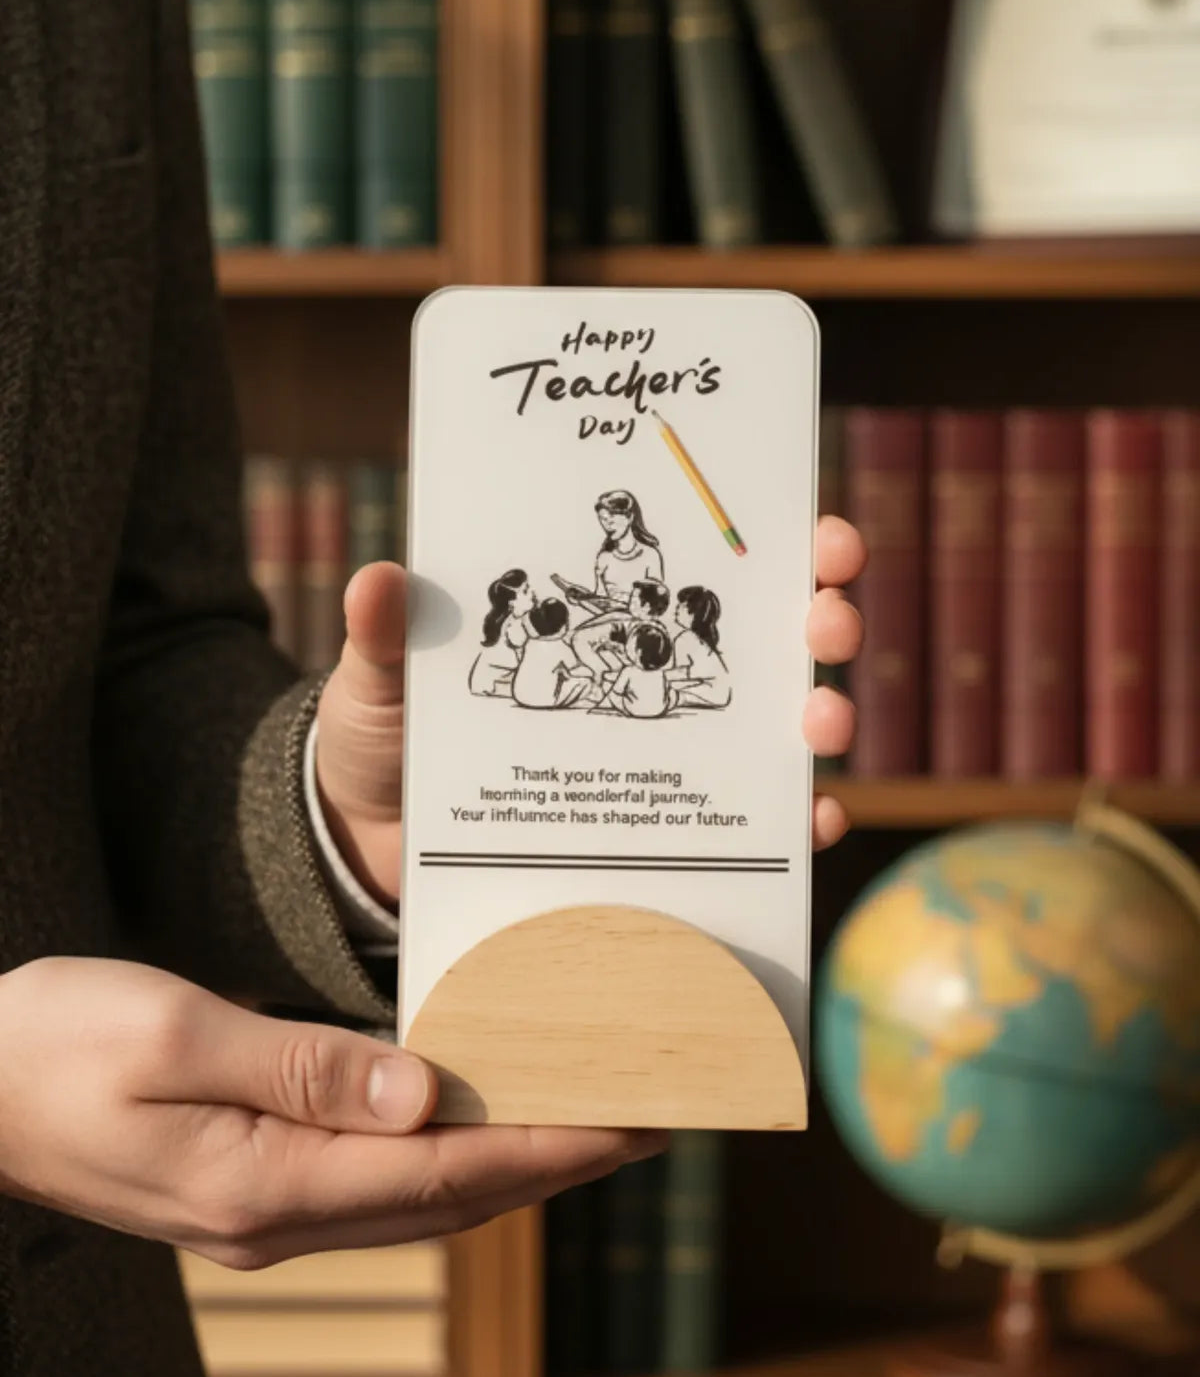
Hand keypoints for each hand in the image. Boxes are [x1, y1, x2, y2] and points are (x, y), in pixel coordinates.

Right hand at [0, 957, 660, 1267]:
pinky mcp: (250, 1186)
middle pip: (451, 1194)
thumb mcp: (173, 1035)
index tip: (635, 1125)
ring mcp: (262, 1211)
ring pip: (421, 1195)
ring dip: (511, 1162)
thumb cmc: (53, 1045)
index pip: (446, 1170)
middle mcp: (277, 1217)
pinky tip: (475, 1120)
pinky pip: (379, 1180)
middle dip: (556, 1163)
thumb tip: (424, 1092)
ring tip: (588, 1123)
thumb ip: (303, 1067)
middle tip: (648, 1122)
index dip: (549, 1149)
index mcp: (265, 1184)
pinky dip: (448, 1155)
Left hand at [316, 516, 866, 899]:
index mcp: (604, 620)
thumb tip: (382, 581)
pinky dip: (799, 826)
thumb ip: (386, 636)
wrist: (378, 846)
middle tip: (823, 620)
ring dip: (826, 716)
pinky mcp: (670, 835)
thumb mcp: (381, 681)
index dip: (781, 538)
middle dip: (824, 616)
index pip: (708, 564)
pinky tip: (812, 823)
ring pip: (782, 729)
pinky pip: (754, 833)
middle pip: (773, 636)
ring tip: (818, 720)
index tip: (815, 530)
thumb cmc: (390, 741)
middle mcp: (655, 678)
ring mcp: (673, 759)